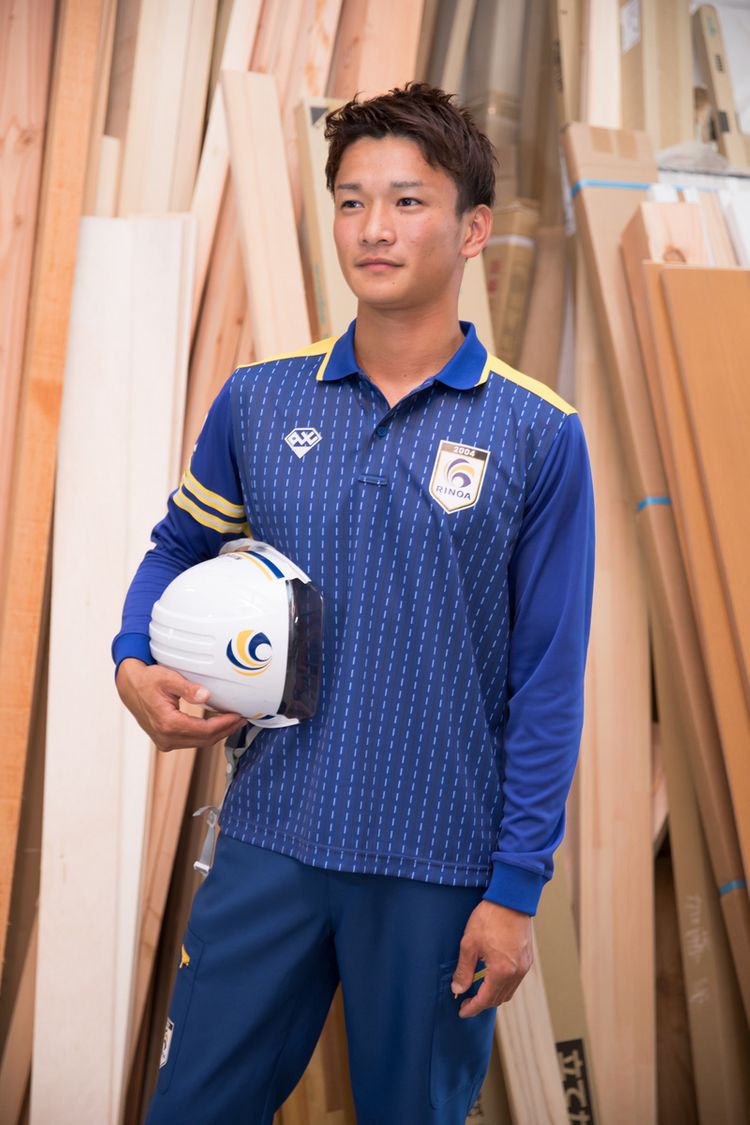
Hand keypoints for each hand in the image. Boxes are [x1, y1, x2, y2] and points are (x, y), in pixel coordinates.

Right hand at [115, 658, 245, 750]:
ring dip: (217, 734)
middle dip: (225, 730)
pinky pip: (191, 741)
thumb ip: (187, 688)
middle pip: (204, 740)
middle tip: (241, 720)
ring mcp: (164, 741)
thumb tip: (206, 695)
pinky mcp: (165, 740)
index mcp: (167, 723)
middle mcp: (166, 737)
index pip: (204, 730)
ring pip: (198, 743)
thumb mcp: (167, 678)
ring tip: (232, 722)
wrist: (130, 687)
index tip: (238, 717)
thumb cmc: (147, 680)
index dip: (224, 725)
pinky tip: (216, 725)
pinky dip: (206, 734)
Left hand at [451, 899, 532, 1017]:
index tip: (462, 1011)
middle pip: (499, 999)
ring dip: (493, 995)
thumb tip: (458, 989)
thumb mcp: (469, 944)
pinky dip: (503, 984)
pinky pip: (515, 980)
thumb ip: (463, 970)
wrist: (511, 898)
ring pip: (508, 991)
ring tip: (478, 991)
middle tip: (467, 1001)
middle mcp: (516, 973)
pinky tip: (492, 977)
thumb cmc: (489, 918)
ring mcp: (525, 966)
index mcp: (501, 972)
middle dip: (482, 1004)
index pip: (486, 1000)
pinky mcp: (527, 958)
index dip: (472, 1008)